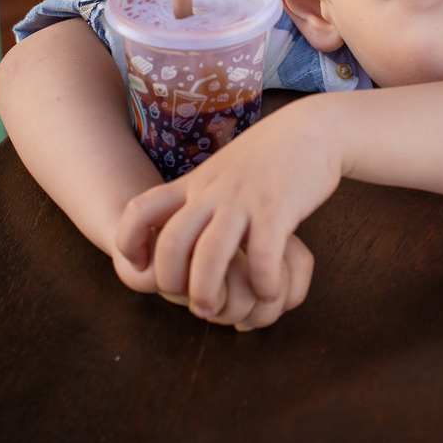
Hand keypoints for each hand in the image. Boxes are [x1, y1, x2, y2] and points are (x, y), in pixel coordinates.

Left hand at [114, 101, 340, 320]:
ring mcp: (244, 199)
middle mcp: (212, 191)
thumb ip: (201, 196)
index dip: (129, 241)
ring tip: (216, 313)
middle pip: (172, 242)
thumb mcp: (223, 170)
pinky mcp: (278, 207)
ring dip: (208, 292)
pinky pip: (262, 254)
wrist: (314, 129)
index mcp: (194, 183)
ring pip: (211, 254)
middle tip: (187, 302)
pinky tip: (269, 291)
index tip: (140, 266)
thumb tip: (185, 233)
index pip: (140, 208)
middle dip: (171, 282)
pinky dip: (262, 282)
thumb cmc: (269, 157)